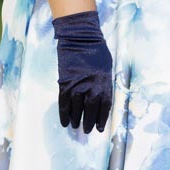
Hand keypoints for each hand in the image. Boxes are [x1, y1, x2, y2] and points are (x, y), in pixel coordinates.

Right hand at [52, 11, 112, 132]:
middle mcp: (92, 86)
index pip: (105, 105)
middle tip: (87, 130)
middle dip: (89, 121)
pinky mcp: (65, 83)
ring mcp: (78, 85)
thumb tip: (101, 96)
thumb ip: (104, 82)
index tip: (99, 128)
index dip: (102, 118)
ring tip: (75, 126)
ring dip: (76, 119)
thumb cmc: (96, 50)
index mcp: (105, 82)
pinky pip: (63, 103)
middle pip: (90, 109)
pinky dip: (63, 114)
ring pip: (76, 108)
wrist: (80, 38)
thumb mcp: (106, 66)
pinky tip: (64, 121)